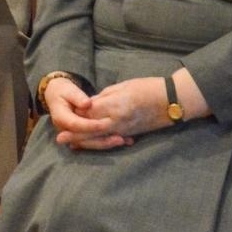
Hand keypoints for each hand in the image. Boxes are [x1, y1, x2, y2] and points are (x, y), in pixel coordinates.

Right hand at [44, 77, 135, 151]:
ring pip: (90, 143)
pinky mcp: (81, 136)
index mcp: (61, 118)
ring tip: (124, 141)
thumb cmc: (63, 91)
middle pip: (85, 140)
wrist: (56, 96)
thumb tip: (87, 104)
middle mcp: (66, 130)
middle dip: (103, 140)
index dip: (91, 126)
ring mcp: (73, 135)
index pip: (77, 125)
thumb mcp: (69, 91)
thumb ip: (78, 97)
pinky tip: (123, 141)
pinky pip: (93, 141)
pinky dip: (106, 141)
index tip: (104, 125)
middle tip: (120, 139)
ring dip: (107, 143)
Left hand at [57, 78, 171, 149]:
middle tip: (60, 138)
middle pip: (91, 129)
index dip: (76, 114)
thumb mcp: (123, 86)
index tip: (64, 115)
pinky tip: (93, 145)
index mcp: (114, 105)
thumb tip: (91, 104)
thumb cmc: (148, 88)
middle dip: (75, 134)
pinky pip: (112, 140)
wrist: (172, 101)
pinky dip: (101, 143)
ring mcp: (124, 130)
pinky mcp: (131, 135)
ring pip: (100, 138)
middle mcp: (117, 120)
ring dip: (85, 142)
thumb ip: (105, 97)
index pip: (89, 112)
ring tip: (71, 145)